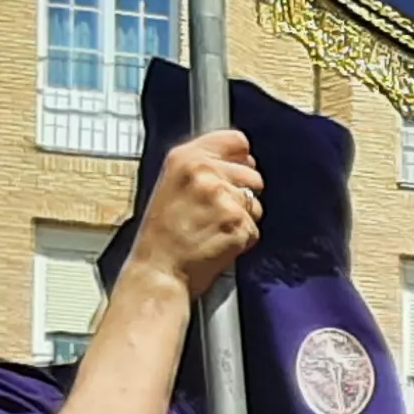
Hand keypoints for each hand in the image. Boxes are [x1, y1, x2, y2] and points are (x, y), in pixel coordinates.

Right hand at [120, 130, 260, 299]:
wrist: (158, 272)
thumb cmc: (161, 237)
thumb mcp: (171, 186)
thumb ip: (202, 168)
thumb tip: (242, 161)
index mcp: (185, 158)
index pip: (236, 141)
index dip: (242, 158)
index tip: (240, 168)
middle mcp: (205, 173)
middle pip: (252, 175)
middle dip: (243, 194)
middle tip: (216, 214)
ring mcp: (224, 198)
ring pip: (255, 205)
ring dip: (242, 220)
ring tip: (213, 231)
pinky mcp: (238, 224)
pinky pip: (254, 230)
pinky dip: (242, 241)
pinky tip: (218, 244)